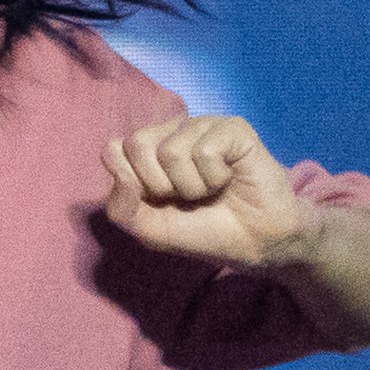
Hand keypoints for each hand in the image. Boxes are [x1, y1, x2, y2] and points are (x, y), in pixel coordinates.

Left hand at [100, 113, 324, 268]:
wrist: (256, 243)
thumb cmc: (204, 231)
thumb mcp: (150, 229)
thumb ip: (121, 206)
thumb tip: (116, 164)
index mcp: (148, 151)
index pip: (113, 149)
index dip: (132, 184)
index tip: (159, 201)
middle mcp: (172, 132)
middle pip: (135, 144)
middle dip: (160, 186)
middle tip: (186, 197)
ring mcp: (202, 126)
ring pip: (170, 151)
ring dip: (191, 186)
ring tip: (211, 190)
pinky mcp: (232, 128)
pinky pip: (204, 151)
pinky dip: (215, 177)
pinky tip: (229, 179)